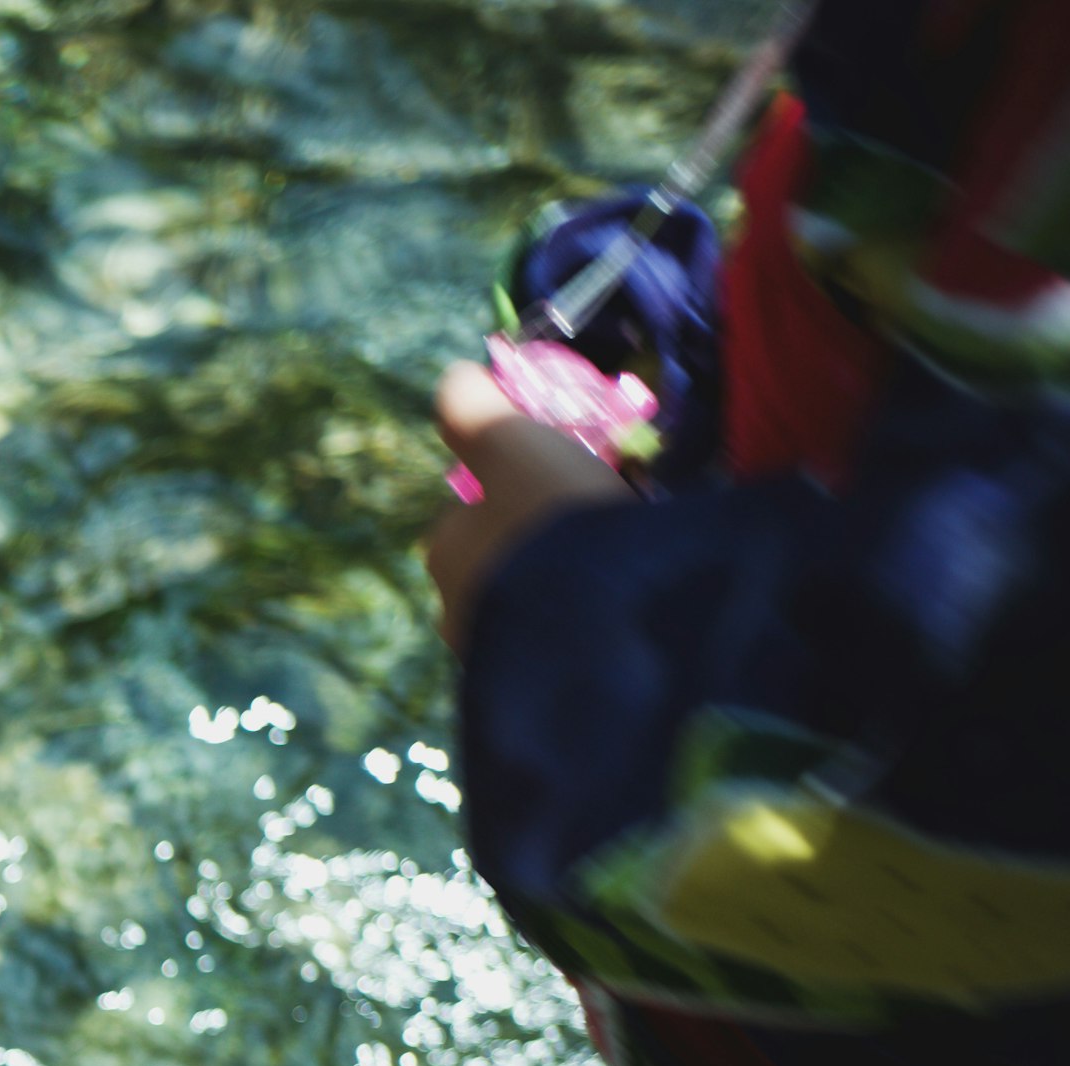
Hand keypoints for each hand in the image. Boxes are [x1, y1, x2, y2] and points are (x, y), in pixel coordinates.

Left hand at [424, 362, 629, 647]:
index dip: (514, 488)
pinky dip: (586, 616)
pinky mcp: (543, 686)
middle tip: (599, 519)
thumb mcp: (513, 444)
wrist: (603, 628)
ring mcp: (497, 654)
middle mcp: (456, 609)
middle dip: (542, 540)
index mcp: (444, 551)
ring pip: (532, 599)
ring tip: (621, 562)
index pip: (468, 510)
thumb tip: (454, 376)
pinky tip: (625, 605)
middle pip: (502, 556)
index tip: (562, 478)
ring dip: (567, 580)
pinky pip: (563, 637)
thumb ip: (474, 409)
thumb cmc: (553, 522)